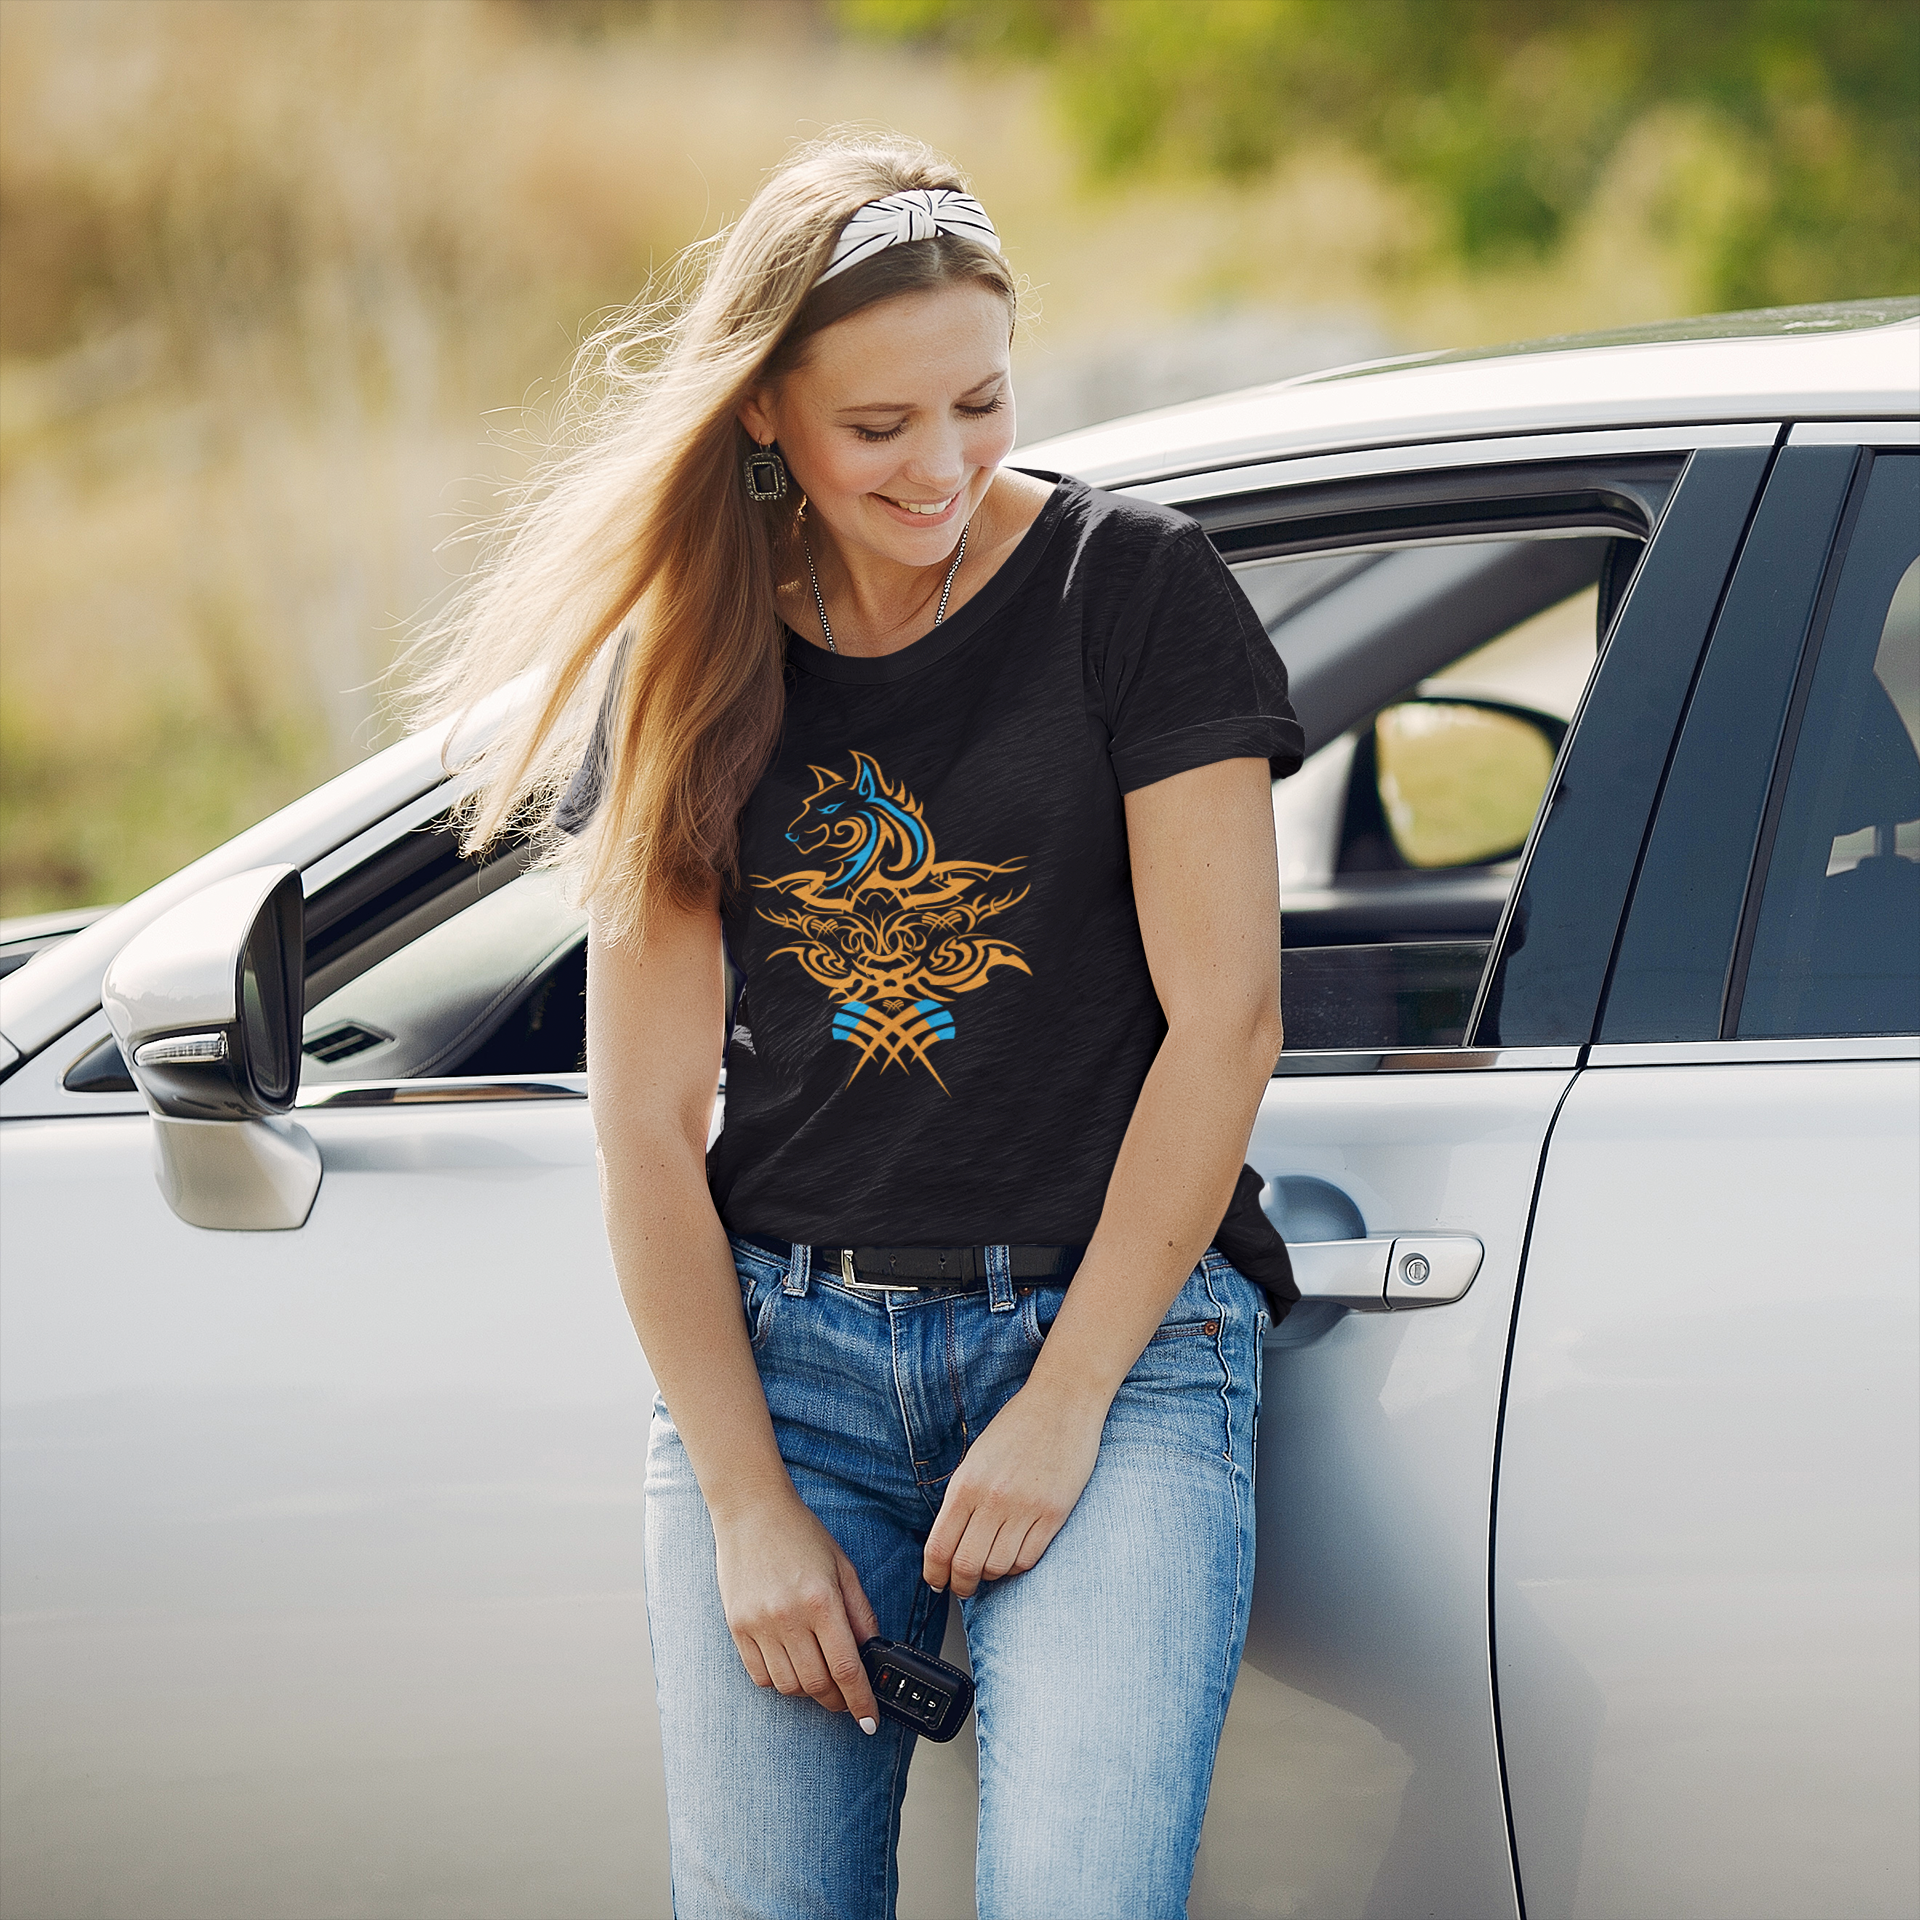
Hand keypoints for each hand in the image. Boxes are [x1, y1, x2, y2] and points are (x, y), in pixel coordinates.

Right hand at [712, 1492, 882, 1728]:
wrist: (751, 1512)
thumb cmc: (801, 1535)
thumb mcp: (843, 1568)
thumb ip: (861, 1613)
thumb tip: (873, 1654)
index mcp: (821, 1600)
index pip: (846, 1668)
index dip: (861, 1701)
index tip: (870, 1721)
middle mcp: (789, 1617)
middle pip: (817, 1684)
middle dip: (838, 1700)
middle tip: (848, 1699)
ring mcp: (759, 1625)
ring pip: (789, 1686)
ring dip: (809, 1691)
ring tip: (819, 1675)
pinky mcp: (737, 1628)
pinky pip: (760, 1676)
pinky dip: (779, 1681)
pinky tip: (791, 1664)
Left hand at [923, 1383, 1106, 1598]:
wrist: (1062, 1402)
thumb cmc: (1016, 1426)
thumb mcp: (976, 1458)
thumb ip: (962, 1498)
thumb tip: (949, 1544)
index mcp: (966, 1483)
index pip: (939, 1547)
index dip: (935, 1573)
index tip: (937, 1581)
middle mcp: (993, 1499)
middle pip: (967, 1565)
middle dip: (961, 1584)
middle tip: (963, 1586)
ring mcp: (1026, 1508)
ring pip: (998, 1567)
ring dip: (991, 1574)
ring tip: (991, 1566)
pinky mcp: (1054, 1513)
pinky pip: (1029, 1558)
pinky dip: (1017, 1565)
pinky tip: (1014, 1555)